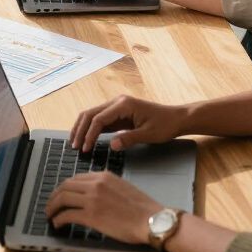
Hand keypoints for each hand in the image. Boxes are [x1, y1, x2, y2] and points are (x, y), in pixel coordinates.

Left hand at [46, 171, 160, 244]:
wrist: (152, 220)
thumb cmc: (143, 208)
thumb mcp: (123, 188)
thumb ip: (107, 187)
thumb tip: (95, 195)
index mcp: (103, 176)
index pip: (76, 178)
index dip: (66, 187)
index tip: (62, 195)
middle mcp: (95, 184)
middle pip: (66, 186)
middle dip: (55, 196)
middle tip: (51, 205)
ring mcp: (92, 199)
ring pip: (63, 198)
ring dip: (53, 207)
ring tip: (50, 215)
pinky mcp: (91, 216)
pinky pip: (67, 215)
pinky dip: (59, 219)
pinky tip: (57, 224)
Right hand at [70, 94, 186, 151]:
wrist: (176, 118)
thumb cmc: (165, 125)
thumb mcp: (149, 134)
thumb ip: (129, 139)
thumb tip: (112, 145)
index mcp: (123, 105)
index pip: (99, 119)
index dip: (89, 134)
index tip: (85, 148)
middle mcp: (117, 102)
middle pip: (90, 114)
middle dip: (80, 130)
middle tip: (74, 146)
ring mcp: (117, 107)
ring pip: (92, 115)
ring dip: (82, 128)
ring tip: (76, 143)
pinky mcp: (118, 113)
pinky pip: (100, 119)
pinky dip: (91, 129)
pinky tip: (86, 139)